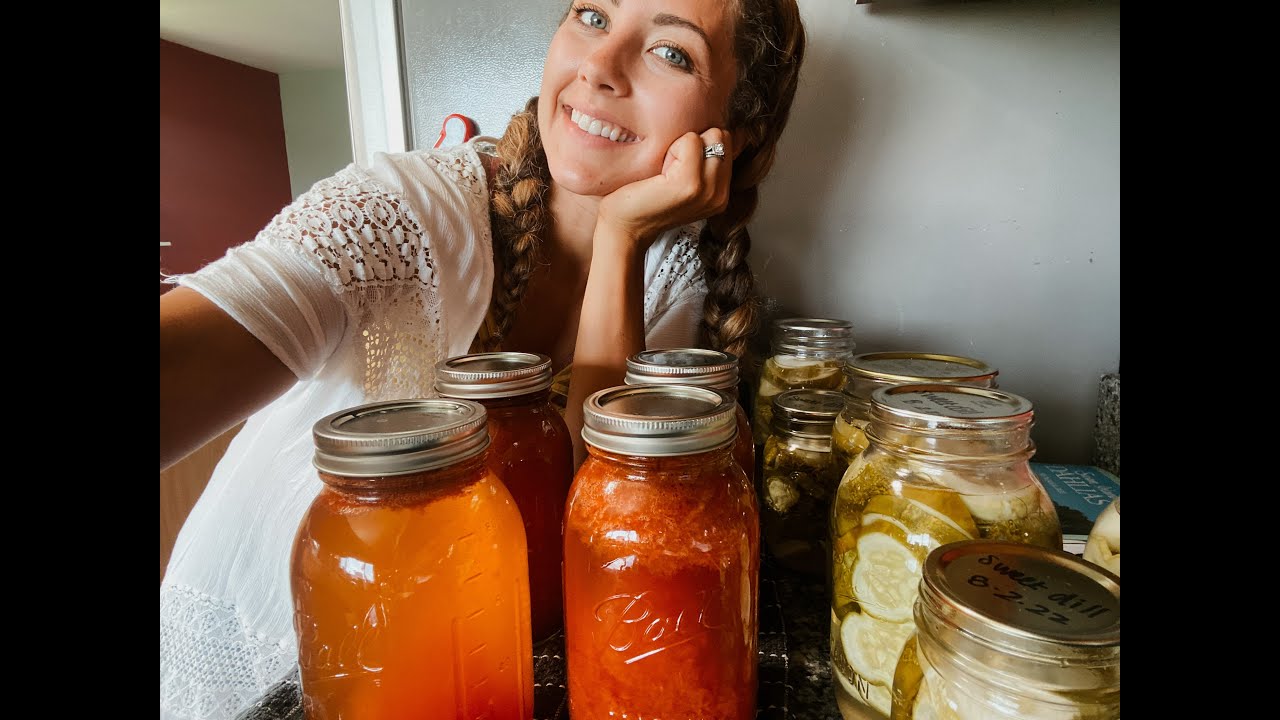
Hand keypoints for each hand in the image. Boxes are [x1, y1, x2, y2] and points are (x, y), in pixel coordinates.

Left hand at [597, 129, 732, 249]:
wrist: (623, 227)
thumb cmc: (645, 198)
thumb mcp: (684, 179)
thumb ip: (704, 158)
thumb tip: (723, 127)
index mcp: (722, 192)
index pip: (729, 141)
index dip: (702, 143)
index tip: (679, 167)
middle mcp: (720, 194)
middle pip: (722, 135)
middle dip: (695, 142)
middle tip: (671, 168)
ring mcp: (708, 191)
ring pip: (710, 135)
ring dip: (683, 145)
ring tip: (665, 171)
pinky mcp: (690, 185)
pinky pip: (691, 141)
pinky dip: (672, 150)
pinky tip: (660, 173)